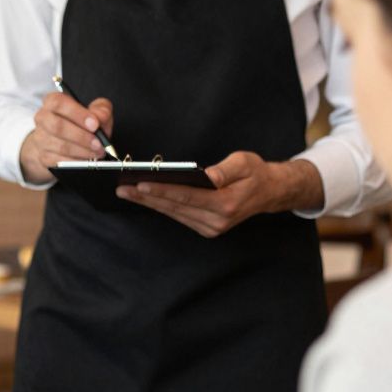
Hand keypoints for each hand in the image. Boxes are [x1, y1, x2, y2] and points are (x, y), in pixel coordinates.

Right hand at [20, 92, 114, 183]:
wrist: (63, 143)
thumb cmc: (80, 124)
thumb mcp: (94, 111)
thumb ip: (100, 109)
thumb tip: (101, 117)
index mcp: (52, 102)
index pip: (59, 104)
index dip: (77, 114)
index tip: (95, 124)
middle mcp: (43, 118)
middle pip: (57, 126)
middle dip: (81, 136)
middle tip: (99, 143)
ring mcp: (41, 138)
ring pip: (60, 146)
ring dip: (82, 151)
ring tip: (97, 152)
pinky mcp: (43, 156)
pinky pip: (59, 160)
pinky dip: (75, 161)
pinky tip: (86, 160)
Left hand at [116, 152, 322, 236]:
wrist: (269, 193)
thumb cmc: (256, 173)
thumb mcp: (246, 163)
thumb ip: (226, 170)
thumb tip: (208, 176)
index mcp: (226, 204)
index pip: (186, 196)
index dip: (162, 190)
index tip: (140, 184)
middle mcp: (216, 220)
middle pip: (174, 207)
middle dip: (146, 197)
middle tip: (122, 189)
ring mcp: (211, 227)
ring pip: (173, 213)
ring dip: (149, 203)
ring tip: (127, 192)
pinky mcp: (206, 228)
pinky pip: (178, 216)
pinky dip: (161, 206)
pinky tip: (144, 198)